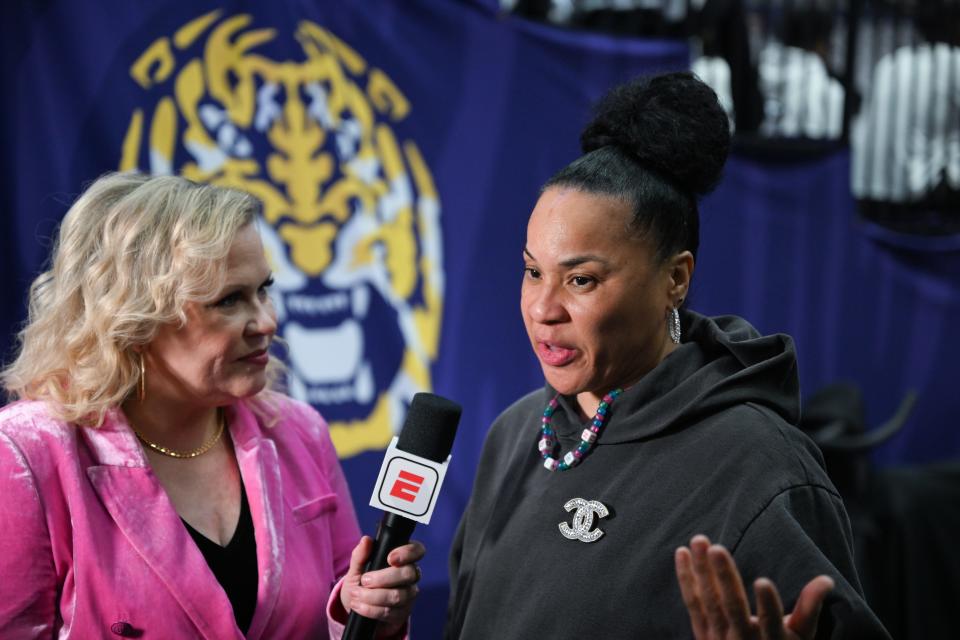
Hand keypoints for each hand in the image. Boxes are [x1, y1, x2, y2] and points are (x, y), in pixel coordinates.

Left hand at [340, 536, 424, 636]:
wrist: (355, 609)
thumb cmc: (359, 584)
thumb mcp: (355, 569)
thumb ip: (360, 555)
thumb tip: (366, 540)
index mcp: (402, 559)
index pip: (417, 550)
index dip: (407, 553)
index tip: (390, 558)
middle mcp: (410, 576)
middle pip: (408, 573)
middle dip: (383, 578)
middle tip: (364, 581)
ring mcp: (408, 596)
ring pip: (399, 595)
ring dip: (373, 596)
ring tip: (357, 595)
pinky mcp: (402, 614)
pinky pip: (391, 612)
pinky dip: (372, 610)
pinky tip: (360, 607)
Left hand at [675, 535, 833, 639]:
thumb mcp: (800, 636)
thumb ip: (809, 607)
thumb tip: (826, 579)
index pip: (771, 621)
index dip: (768, 603)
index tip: (762, 581)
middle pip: (732, 607)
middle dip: (724, 578)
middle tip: (716, 548)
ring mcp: (718, 636)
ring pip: (708, 600)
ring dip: (701, 570)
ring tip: (699, 540)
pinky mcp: (701, 631)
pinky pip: (692, 602)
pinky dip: (685, 578)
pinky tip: (682, 552)